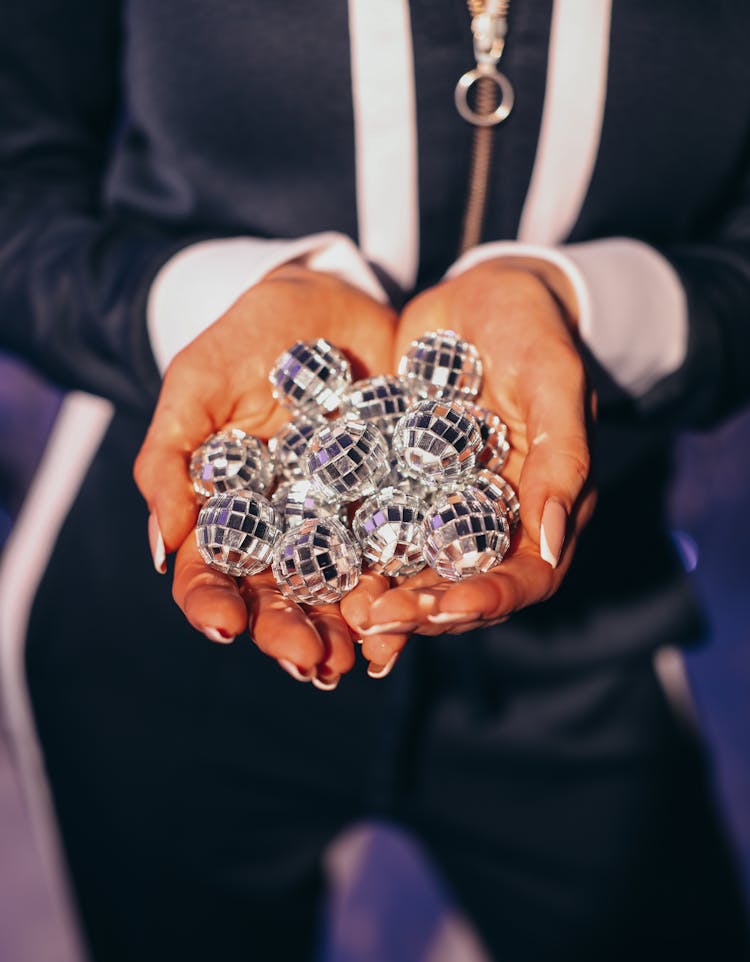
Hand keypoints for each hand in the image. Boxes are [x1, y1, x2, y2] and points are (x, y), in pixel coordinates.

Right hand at [134, 265, 396, 686]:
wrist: (326, 300)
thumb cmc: (246, 339)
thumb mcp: (196, 384)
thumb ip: (170, 458)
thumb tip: (161, 547)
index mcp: (227, 515)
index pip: (211, 574)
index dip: (212, 604)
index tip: (223, 626)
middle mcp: (283, 532)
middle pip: (281, 599)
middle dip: (292, 637)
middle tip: (312, 664)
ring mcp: (341, 523)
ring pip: (340, 592)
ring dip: (350, 631)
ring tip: (364, 659)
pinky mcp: (397, 505)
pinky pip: (400, 555)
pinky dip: (406, 588)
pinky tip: (416, 614)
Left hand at [340, 259, 595, 658]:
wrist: (486, 294)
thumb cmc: (536, 331)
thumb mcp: (556, 383)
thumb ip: (560, 460)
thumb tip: (551, 547)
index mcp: (542, 510)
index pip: (524, 578)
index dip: (486, 601)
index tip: (445, 609)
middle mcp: (492, 521)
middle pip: (462, 588)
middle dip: (422, 612)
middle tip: (376, 621)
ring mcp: (442, 508)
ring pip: (414, 571)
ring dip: (383, 597)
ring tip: (343, 610)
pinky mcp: (399, 487)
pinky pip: (375, 529)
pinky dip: (351, 554)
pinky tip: (314, 567)